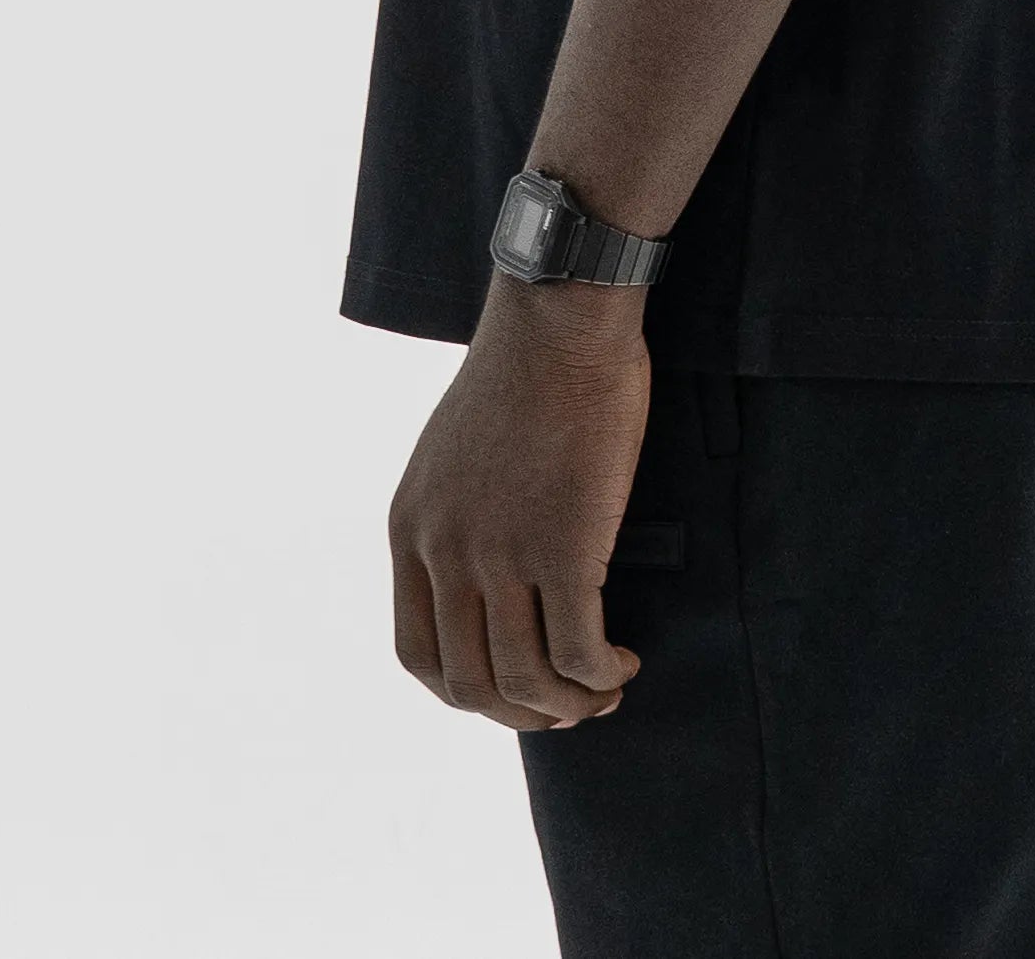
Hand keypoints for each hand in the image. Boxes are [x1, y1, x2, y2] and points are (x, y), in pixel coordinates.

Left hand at [388, 274, 649, 729]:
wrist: (560, 320)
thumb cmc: (525, 372)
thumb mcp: (453, 452)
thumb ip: (456, 518)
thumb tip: (486, 577)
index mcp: (412, 529)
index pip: (417, 653)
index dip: (465, 691)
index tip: (510, 691)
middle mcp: (445, 551)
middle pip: (470, 683)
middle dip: (521, 714)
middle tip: (566, 708)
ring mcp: (501, 554)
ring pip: (527, 681)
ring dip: (570, 705)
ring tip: (604, 690)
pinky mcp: (564, 548)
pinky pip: (578, 653)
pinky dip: (601, 676)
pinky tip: (622, 664)